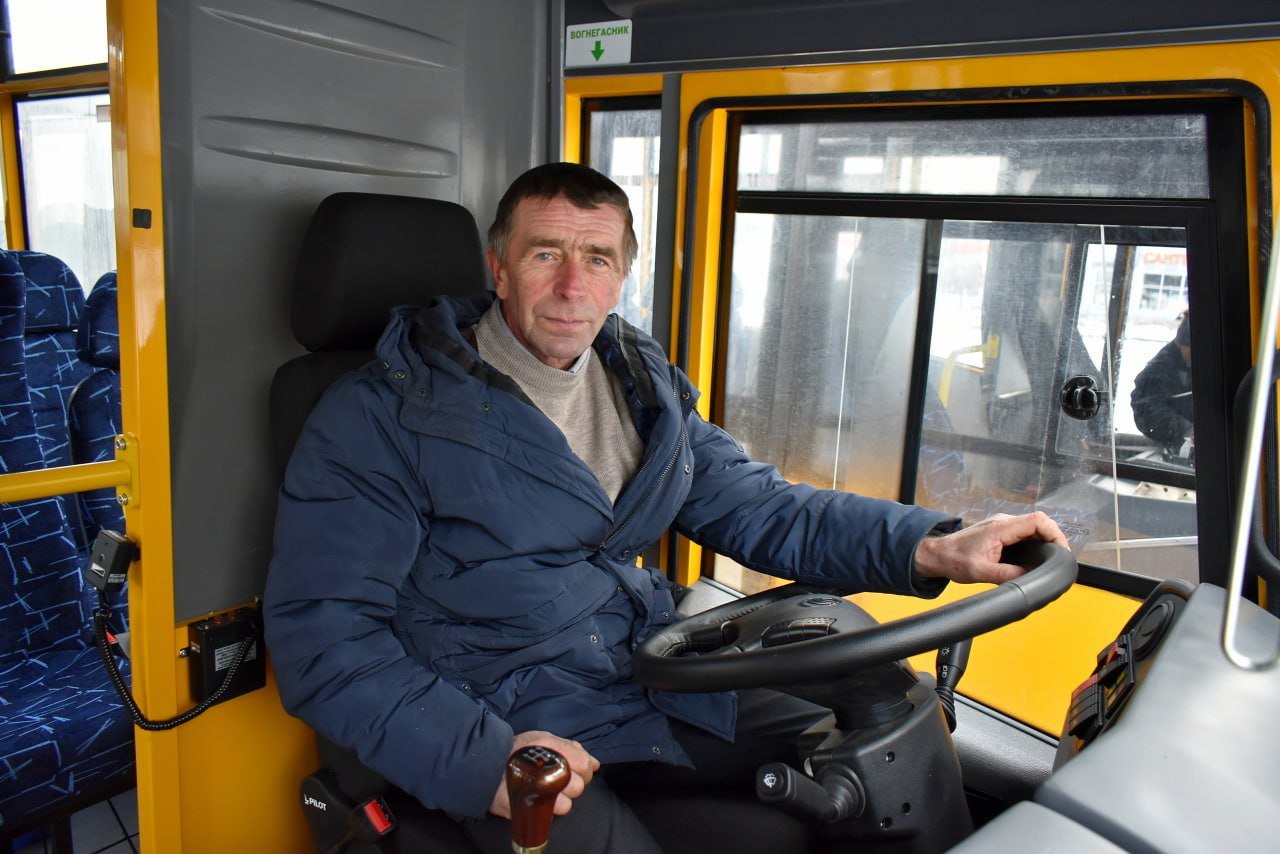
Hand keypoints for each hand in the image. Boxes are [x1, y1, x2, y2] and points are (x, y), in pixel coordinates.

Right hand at [488, 731, 600, 818]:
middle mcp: (547, 766)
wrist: (485, 766)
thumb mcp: (542, 739)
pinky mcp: (529, 806)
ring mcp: (538, 788)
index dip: (585, 768)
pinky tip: (541, 798)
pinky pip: (554, 812)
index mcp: (551, 746)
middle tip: (561, 780)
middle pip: (579, 784)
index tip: (578, 770)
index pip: (584, 762)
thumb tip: (591, 761)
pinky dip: (551, 808)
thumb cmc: (517, 752)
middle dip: (575, 784)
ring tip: (548, 790)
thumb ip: (568, 747)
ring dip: (563, 798)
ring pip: (569, 801)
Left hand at [913, 511, 1068, 584]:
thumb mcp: (980, 572)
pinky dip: (1036, 541)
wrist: (938, 554)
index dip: (1055, 533)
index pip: (1037, 521)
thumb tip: (1028, 577)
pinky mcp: (1002, 531)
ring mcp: (1003, 525)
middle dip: (1055, 538)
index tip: (1062, 550)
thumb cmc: (954, 560)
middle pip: (1040, 522)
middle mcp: (1003, 522)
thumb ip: (1006, 575)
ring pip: (1034, 526)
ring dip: (1046, 539)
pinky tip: (1037, 555)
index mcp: (1000, 528)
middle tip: (1060, 557)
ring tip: (1052, 557)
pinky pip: (1025, 532)